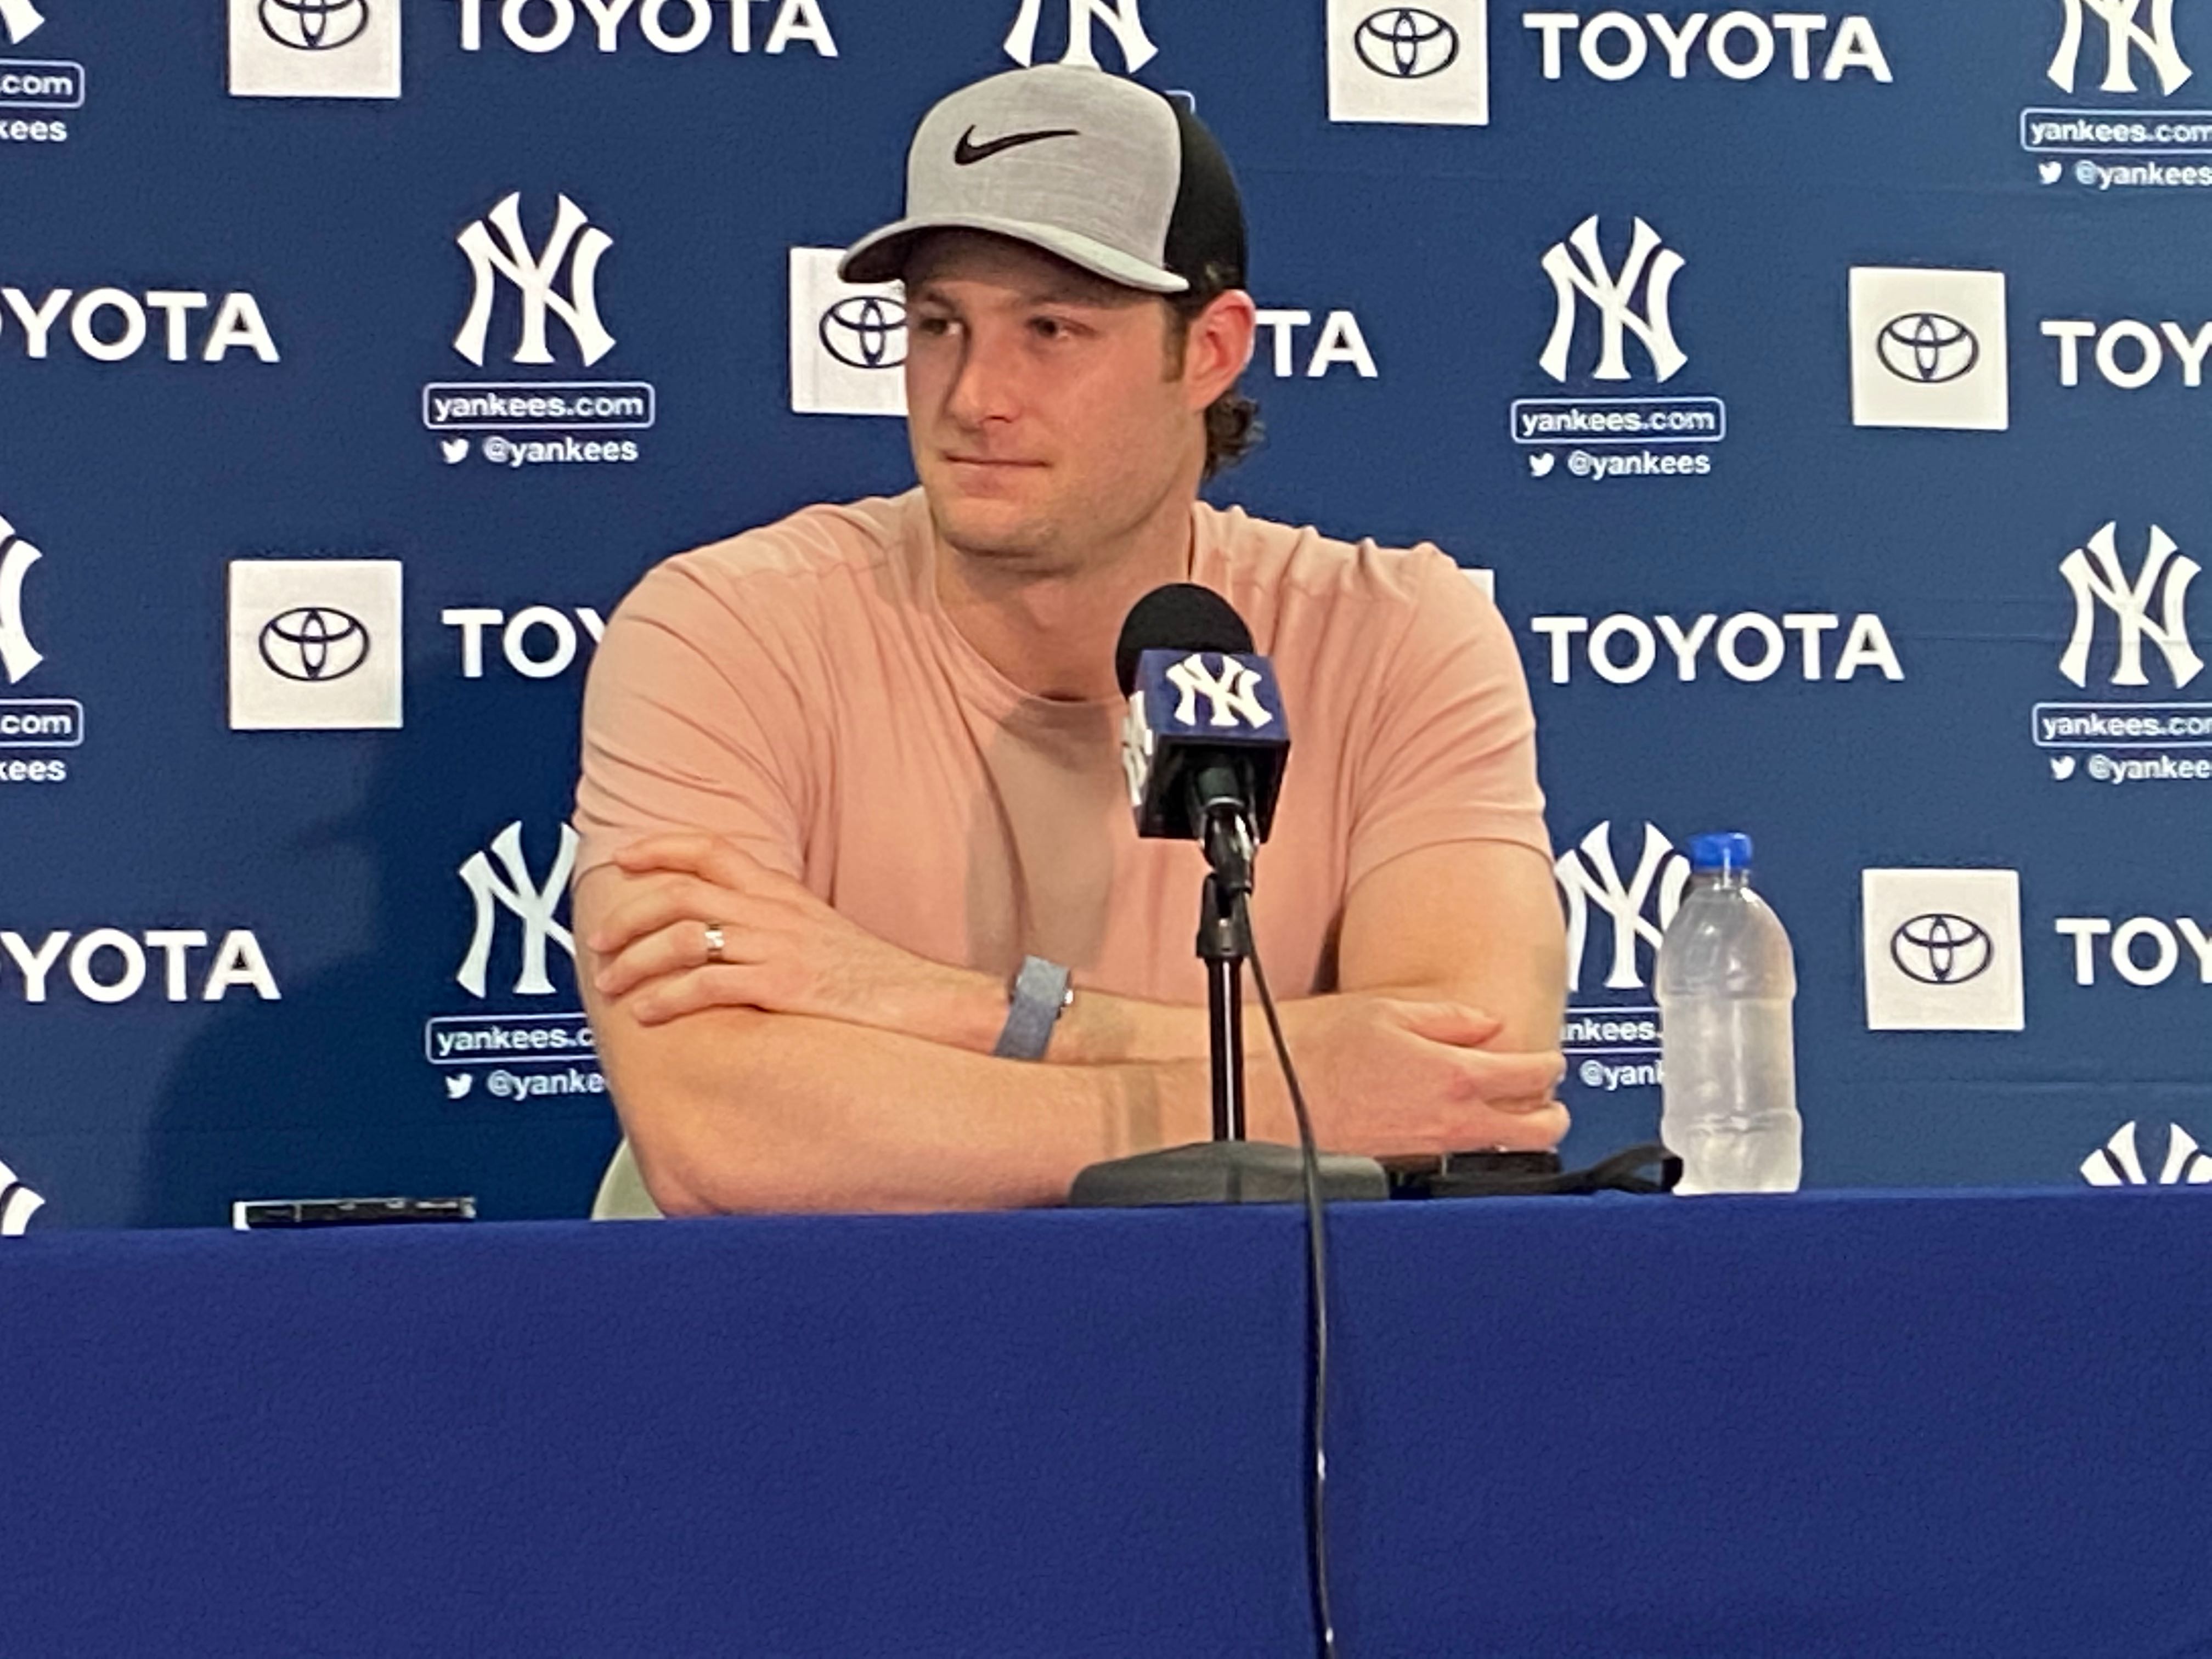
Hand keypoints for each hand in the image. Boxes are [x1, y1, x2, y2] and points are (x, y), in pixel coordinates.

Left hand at [587, 833, 991, 1041]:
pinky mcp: (785, 987)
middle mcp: (775, 913)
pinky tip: (649, 1013)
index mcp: (783, 894)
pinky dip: (668, 998)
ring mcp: (779, 947)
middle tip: (600, 942)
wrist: (931, 1004)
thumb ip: (773, 926)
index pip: (711, 850)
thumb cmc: (876, 979)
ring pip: (685, 936)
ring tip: (613, 984)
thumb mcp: (820, 935)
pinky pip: (710, 985)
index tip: (623, 860)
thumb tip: (728, 935)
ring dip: (637, 961)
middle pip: (682, 891)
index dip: (660, 848)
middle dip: (629, 915)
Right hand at [1270, 995, 1567, 1156]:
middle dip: (1549, 1113)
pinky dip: (1469, 1154)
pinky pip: (1458, 1166)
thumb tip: (1487, 1023)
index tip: (1549, 1061)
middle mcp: (1449, 1123)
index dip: (1550, 1065)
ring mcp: (1430, 1155)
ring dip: (1514, 1137)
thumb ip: (1448, 1018)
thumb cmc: (1314, 1051)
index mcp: (1452, 1075)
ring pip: (1500, 1155)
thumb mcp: (1387, 1011)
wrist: (1266, 1097)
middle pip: (1535, 1130)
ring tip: (1512, 1122)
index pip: (1532, 1074)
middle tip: (1545, 1099)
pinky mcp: (1406, 1173)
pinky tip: (1458, 1138)